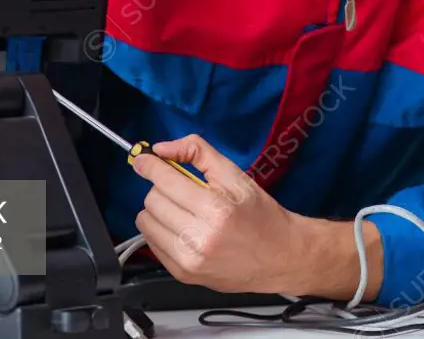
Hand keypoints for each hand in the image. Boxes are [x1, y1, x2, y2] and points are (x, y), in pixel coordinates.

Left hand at [131, 134, 311, 294]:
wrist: (280, 257)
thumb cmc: (260, 214)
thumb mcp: (235, 175)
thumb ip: (198, 152)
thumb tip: (161, 149)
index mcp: (217, 209)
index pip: (166, 181)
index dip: (150, 165)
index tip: (144, 159)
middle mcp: (200, 238)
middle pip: (153, 200)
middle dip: (162, 188)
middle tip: (182, 189)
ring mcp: (189, 260)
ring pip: (146, 222)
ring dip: (158, 210)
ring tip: (182, 209)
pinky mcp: (183, 274)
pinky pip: (151, 243)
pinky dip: (161, 230)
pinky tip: (182, 227)